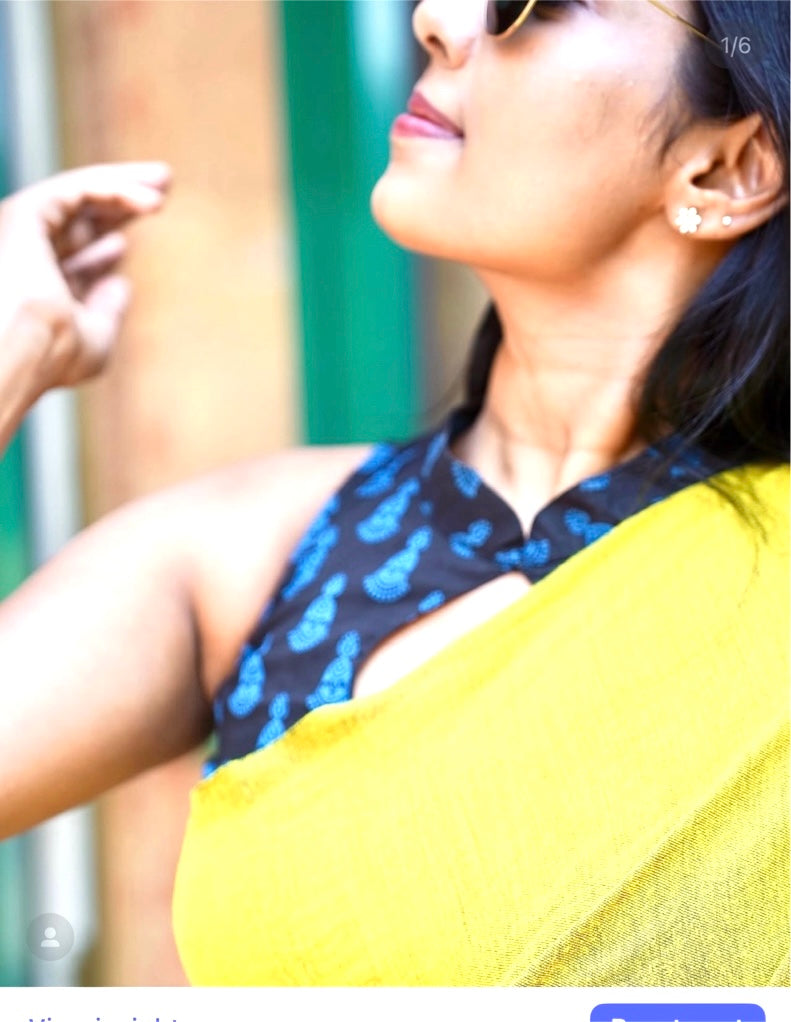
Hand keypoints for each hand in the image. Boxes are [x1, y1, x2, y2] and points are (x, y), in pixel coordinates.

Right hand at [0, 161, 170, 440]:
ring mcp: (21, 231)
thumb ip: (107, 312)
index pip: (66, 260)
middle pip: (75, 219)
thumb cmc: (51, 357)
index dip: (98, 250)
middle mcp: (20, 254)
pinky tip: (152, 200)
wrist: (20, 349)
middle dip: (117, 203)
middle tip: (157, 188)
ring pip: (77, 195)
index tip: (122, 245)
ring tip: (165, 179)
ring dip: (123, 184)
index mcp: (30, 287)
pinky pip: (77, 189)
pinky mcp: (26, 211)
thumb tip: (120, 284)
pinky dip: (116, 188)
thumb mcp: (93, 340)